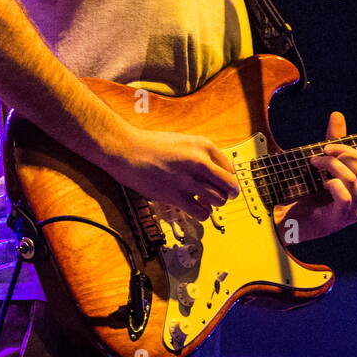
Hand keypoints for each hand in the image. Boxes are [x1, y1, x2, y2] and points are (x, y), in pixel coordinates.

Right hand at [104, 127, 239, 220]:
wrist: (127, 149)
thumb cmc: (151, 145)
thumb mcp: (183, 141)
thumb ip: (200, 154)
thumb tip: (214, 171)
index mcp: (204, 145)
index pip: (230, 169)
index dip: (227, 179)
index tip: (221, 184)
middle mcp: (200, 161)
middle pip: (230, 186)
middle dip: (228, 194)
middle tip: (221, 197)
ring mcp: (188, 179)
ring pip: (219, 200)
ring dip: (214, 205)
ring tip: (204, 202)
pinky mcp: (175, 195)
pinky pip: (202, 213)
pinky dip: (202, 214)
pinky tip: (194, 208)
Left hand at [272, 111, 356, 242]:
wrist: (292, 221)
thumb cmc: (311, 194)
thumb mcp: (325, 164)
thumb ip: (334, 142)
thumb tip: (337, 115)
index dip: (347, 149)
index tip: (326, 146)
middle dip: (342, 154)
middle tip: (322, 152)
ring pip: (352, 178)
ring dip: (330, 165)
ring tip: (314, 164)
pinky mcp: (343, 218)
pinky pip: (344, 194)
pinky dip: (332, 183)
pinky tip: (321, 184)